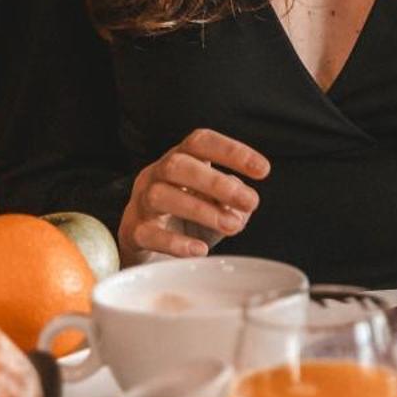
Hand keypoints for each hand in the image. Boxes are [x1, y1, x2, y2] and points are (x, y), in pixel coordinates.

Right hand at [119, 129, 270, 259]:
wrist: (150, 253)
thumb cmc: (187, 221)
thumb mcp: (215, 206)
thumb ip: (231, 202)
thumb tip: (241, 207)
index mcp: (180, 160)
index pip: (201, 143)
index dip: (232, 151)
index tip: (263, 170)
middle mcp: (156, 175)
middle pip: (178, 165)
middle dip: (217, 182)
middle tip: (250, 201)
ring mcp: (141, 202)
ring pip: (161, 195)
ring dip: (201, 210)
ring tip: (232, 226)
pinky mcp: (133, 232)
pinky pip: (148, 233)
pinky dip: (175, 242)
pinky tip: (199, 249)